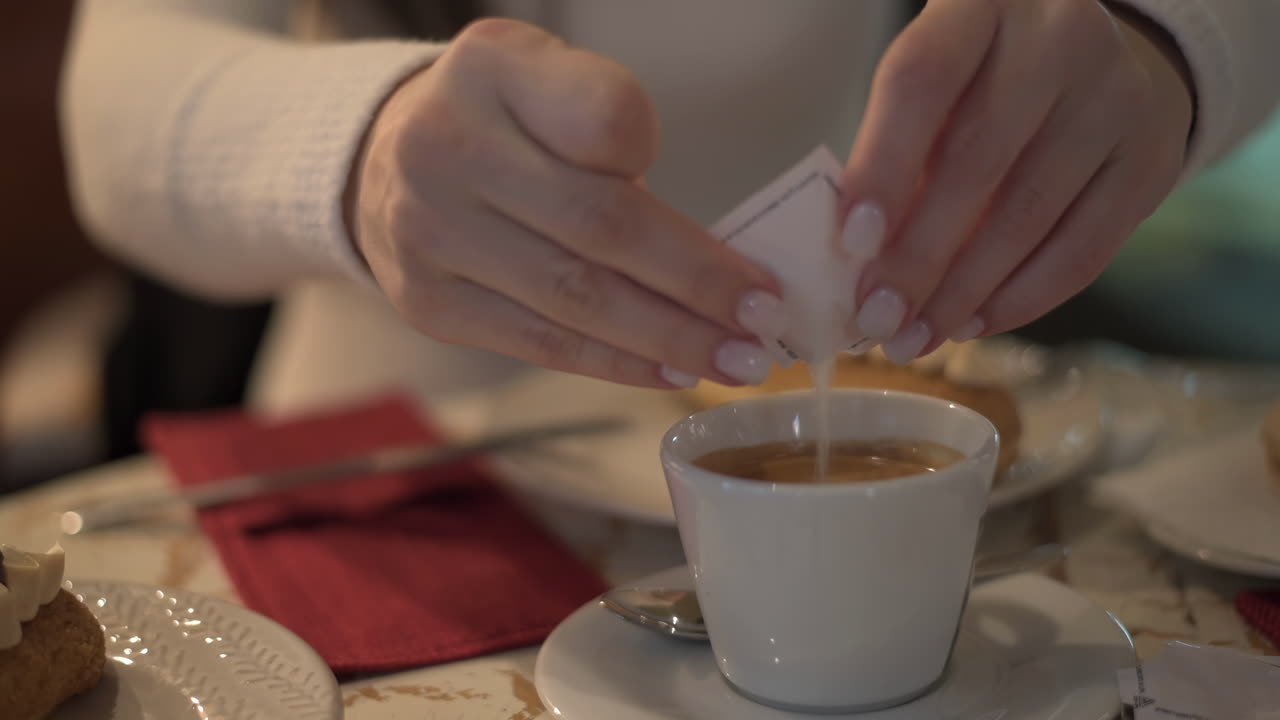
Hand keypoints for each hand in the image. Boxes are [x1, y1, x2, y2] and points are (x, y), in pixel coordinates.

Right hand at [350, 19, 783, 387]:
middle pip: (599, 226)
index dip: (658, 160)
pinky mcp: (430, 304)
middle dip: (697, 281)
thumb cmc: (500, 122)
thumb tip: (707, 242)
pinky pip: (541, 343)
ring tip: (737, 358)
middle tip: (766, 317)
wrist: (385, 163)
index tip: (708, 193)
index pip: (602, 118)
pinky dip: (616, 362)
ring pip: (574, 299)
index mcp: (489, 69)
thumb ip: (609, 120)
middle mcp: (445, 147)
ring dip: (669, 336)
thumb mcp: (548, 78)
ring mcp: (428, 234)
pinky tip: (670, 370)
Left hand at [839, 0, 1193, 361]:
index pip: (924, 79)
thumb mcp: (940, 84)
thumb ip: (900, 148)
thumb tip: (858, 259)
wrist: (1112, 55)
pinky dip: (1021, 299)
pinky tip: (972, 323)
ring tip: (913, 336)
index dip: (883, 164)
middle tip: (876, 317)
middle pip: (978, 160)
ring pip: (1029, 215)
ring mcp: (1116, 97)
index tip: (852, 241)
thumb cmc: (988, 80)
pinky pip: (1083, 250)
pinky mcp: (1152, 159)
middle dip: (918, 256)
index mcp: (983, 5)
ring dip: (963, 292)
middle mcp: (1059, 39)